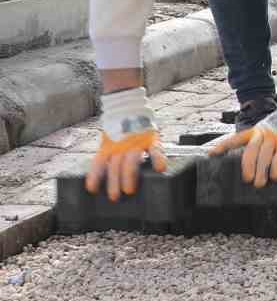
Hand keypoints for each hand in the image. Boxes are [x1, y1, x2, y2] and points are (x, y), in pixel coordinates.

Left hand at [86, 87, 165, 202]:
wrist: (127, 104)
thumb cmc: (117, 126)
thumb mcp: (107, 138)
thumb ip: (108, 152)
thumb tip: (103, 171)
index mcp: (107, 146)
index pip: (98, 163)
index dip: (95, 176)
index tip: (91, 189)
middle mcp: (120, 146)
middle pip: (115, 166)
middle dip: (114, 182)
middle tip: (115, 196)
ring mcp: (135, 142)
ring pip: (131, 161)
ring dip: (130, 176)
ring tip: (130, 190)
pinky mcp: (150, 138)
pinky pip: (155, 150)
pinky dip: (158, 159)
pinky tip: (160, 169)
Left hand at [207, 95, 276, 187]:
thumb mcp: (269, 128)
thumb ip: (263, 139)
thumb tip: (258, 159)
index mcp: (256, 130)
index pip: (236, 138)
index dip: (223, 146)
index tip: (211, 154)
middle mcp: (263, 134)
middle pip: (250, 152)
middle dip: (247, 167)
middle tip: (247, 179)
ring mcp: (274, 137)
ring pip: (264, 157)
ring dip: (261, 172)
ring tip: (260, 183)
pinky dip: (275, 169)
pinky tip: (275, 176)